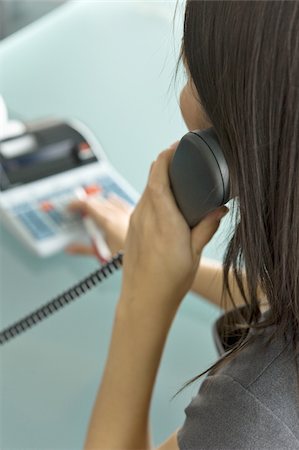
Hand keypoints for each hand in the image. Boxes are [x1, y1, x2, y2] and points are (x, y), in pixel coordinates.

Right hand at [65, 194, 133, 256]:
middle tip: (78, 211)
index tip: (70, 207)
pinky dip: (111, 203)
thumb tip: (71, 249)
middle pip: (96, 200)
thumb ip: (83, 249)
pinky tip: (110, 208)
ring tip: (93, 212)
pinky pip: (120, 202)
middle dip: (85, 204)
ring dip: (98, 203)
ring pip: (108, 199)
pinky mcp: (133, 213)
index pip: (87, 204)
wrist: (148, 255)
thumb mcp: (102, 254)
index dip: (76, 204)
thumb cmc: (127, 255)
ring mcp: (126, 211)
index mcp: (107, 221)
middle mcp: (117, 213)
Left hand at [119, 146, 228, 310]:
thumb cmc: (168, 281)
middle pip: (152, 178)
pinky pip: (142, 203)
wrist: (143, 300)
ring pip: (146, 190)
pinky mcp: (132, 228)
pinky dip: (153, 197)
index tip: (177, 146)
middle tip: (183, 162)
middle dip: (165, 165)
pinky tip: (166, 207)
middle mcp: (145, 214)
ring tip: (177, 184)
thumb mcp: (194, 253)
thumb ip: (206, 227)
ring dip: (159, 182)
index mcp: (163, 217)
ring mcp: (135, 221)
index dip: (167, 155)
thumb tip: (219, 209)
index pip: (158, 173)